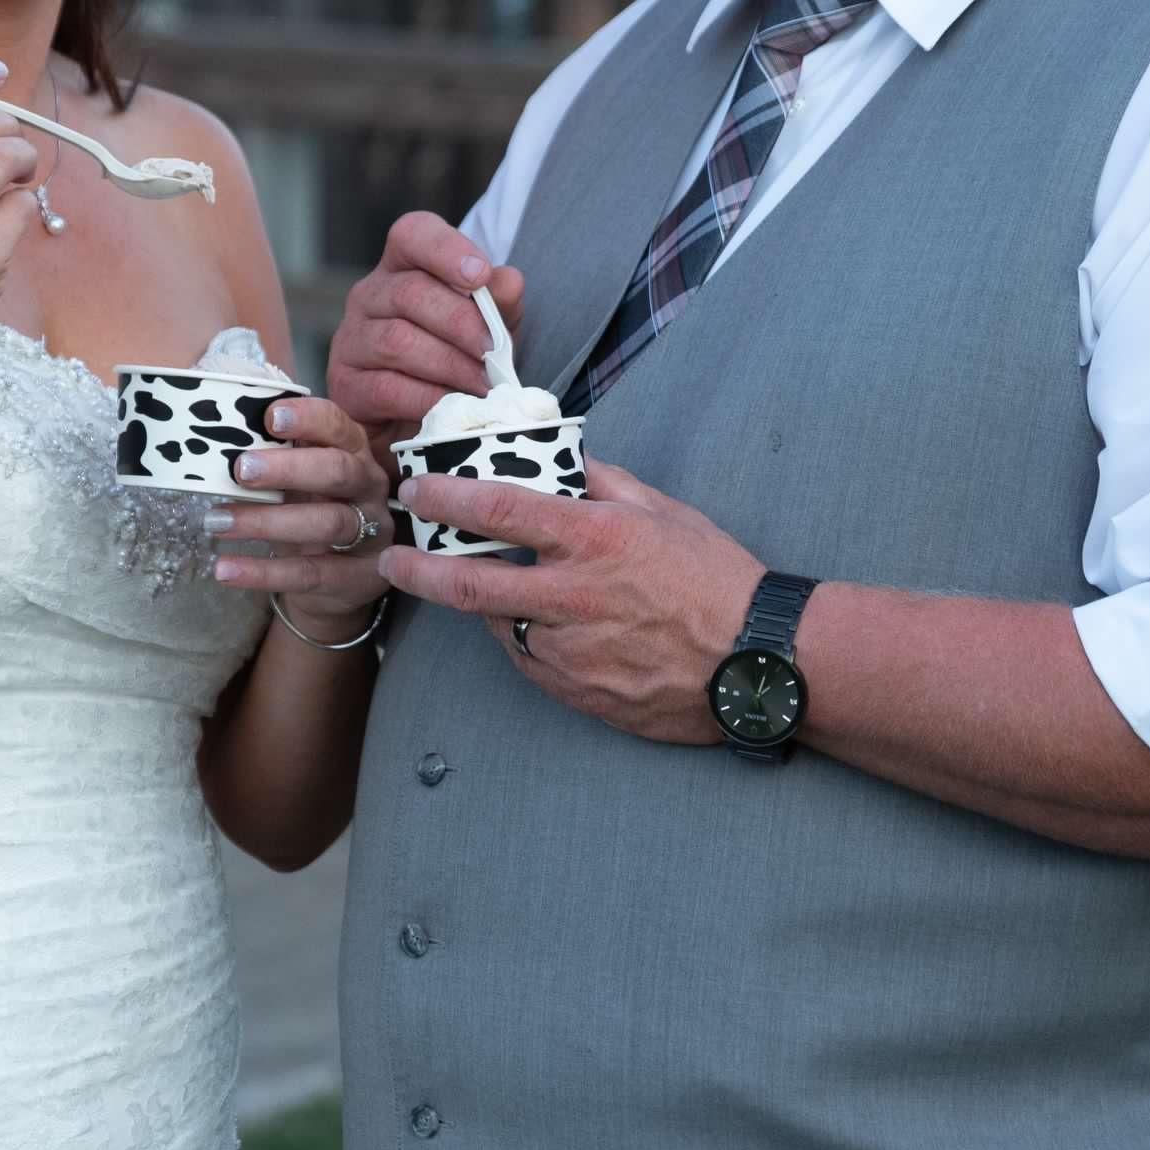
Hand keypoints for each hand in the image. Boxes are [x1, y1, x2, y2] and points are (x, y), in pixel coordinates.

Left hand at [205, 393, 393, 637]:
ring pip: (327, 523)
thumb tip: (224, 435)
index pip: (338, 425)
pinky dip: (264, 571)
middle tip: (240, 470)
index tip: (270, 417)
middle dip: (288, 468)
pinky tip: (225, 568)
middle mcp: (369, 487)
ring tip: (217, 521)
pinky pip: (309, 574)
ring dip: (268, 521)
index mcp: (354, 450)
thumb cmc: (312, 509)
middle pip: (338, 471)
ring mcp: (371, 533)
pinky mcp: (358, 577)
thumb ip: (275, 455)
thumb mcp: (299, 478)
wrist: (339, 579)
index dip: (308, 419)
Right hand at [328, 214, 522, 449]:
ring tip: (483, 385)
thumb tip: (508, 282)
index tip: (480, 275)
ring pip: (397, 341)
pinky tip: (453, 406)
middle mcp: (369, 295)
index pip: (413, 234)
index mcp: (403, 266)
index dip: (445, 249)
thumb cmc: (456, 359)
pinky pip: (387, 387)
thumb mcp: (487, 327)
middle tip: (494, 352)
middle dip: (461, 323)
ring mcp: (350, 338)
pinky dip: (428, 398)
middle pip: (410, 293)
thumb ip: (499, 303)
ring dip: (449, 365)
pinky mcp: (345, 384)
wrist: (425, 418)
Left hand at [382, 459, 762, 743]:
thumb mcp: (664, 512)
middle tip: (391, 559)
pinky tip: (536, 626)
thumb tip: (559, 458)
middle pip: (467, 583)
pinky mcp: (576, 691)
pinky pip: (529, 660)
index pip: (497, 511)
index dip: (445, 498)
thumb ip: (602, 485)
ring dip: (480, 604)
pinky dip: (521, 638)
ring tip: (482, 587)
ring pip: (497, 624)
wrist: (758, 662)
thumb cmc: (717, 579)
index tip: (415, 489)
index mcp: (594, 539)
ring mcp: (570, 650)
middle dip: (415, 569)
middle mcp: (572, 595)